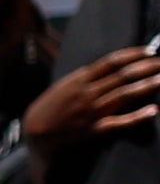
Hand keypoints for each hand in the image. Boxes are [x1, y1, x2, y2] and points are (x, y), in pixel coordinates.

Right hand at [23, 43, 159, 145]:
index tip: (151, 50)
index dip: (134, 54)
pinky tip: (154, 111)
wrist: (35, 133)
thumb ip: (86, 76)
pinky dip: (137, 117)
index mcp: (79, 79)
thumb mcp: (64, 85)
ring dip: (148, 86)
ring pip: (125, 95)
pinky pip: (119, 123)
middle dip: (148, 67)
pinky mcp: (93, 130)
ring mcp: (91, 112)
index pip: (111, 61)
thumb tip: (111, 66)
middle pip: (123, 76)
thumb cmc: (50, 107)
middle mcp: (87, 93)